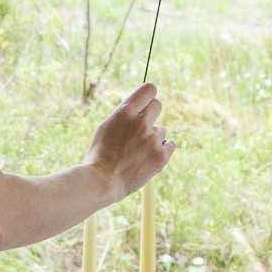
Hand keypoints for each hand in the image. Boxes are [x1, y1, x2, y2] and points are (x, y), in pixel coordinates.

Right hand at [86, 81, 175, 201]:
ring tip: (137, 152)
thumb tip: (141, 107)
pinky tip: (148, 158)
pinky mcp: (161, 155)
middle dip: (150, 114)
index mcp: (124, 112)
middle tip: (141, 129)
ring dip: (153, 138)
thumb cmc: (100, 155)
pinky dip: (162, 150)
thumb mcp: (107, 127)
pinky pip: (170, 144)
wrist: (102, 181)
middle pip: (157, 105)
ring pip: (161, 130)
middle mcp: (140, 122)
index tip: (146, 101)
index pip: (149, 89)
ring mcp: (153, 139)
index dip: (148, 94)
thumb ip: (125, 115)